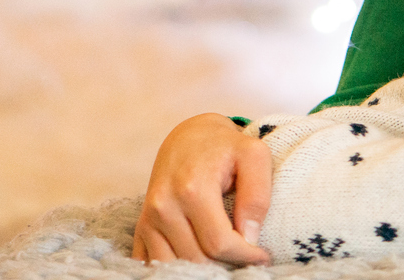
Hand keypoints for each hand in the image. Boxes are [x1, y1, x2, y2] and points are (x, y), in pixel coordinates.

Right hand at [132, 114, 272, 264]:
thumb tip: (249, 237)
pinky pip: (153, 263)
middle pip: (198, 259)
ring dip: (202, 268)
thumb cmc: (225, 147)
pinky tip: (197, 259)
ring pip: (175, 266)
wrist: (189, 137)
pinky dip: (175, 267)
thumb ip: (257, 195)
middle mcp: (164, 206)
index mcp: (192, 189)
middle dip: (226, 262)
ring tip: (223, 256)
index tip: (262, 255)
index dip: (245, 255)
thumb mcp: (253, 155)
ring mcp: (149, 218)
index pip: (219, 243)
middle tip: (244, 254)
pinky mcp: (142, 226)